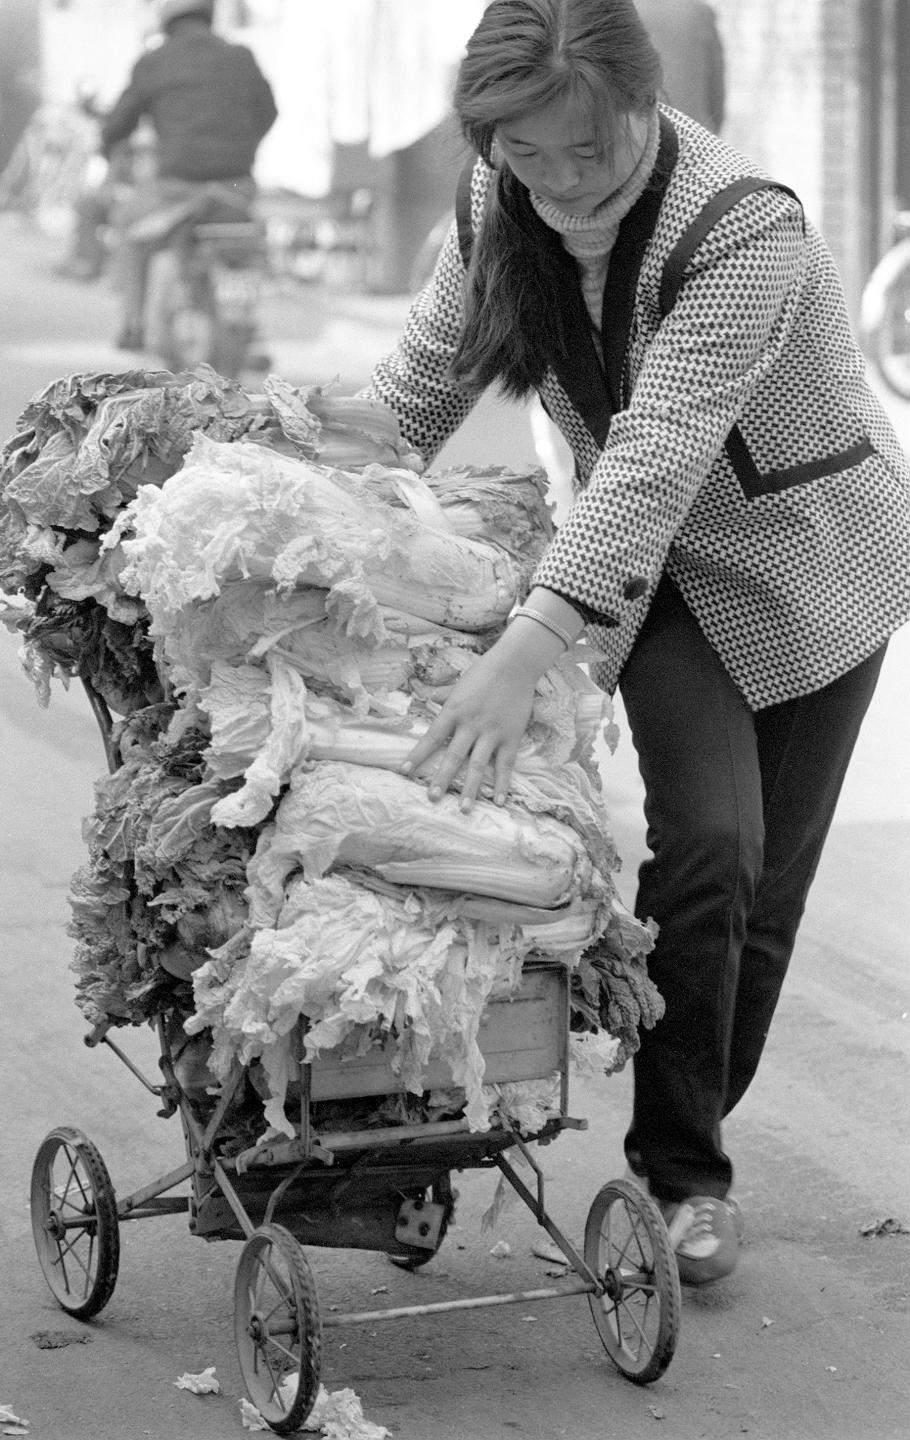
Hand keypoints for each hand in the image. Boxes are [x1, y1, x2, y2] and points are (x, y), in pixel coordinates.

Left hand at [401, 616, 566, 809]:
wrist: (515, 664)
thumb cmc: (484, 672)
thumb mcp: (457, 683)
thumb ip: (441, 694)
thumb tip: (422, 695)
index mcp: (453, 711)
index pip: (432, 737)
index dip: (417, 755)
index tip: (404, 770)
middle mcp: (470, 724)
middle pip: (454, 756)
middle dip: (442, 778)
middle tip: (432, 797)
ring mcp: (491, 733)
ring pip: (478, 765)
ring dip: (470, 788)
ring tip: (463, 809)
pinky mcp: (511, 737)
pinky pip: (505, 765)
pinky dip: (502, 783)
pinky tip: (498, 801)